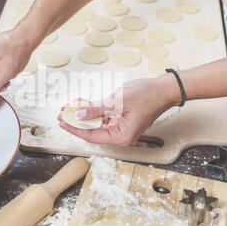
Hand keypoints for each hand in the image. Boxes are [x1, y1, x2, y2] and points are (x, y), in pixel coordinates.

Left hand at [58, 76, 180, 145]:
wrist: (164, 89)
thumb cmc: (147, 96)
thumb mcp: (117, 101)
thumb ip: (96, 109)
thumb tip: (78, 114)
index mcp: (121, 136)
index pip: (92, 136)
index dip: (75, 129)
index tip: (62, 122)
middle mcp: (121, 135)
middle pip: (92, 130)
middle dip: (76, 121)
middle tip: (61, 113)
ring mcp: (121, 127)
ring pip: (96, 122)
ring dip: (83, 114)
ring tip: (68, 107)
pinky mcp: (122, 119)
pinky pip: (103, 116)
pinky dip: (93, 110)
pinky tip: (81, 103)